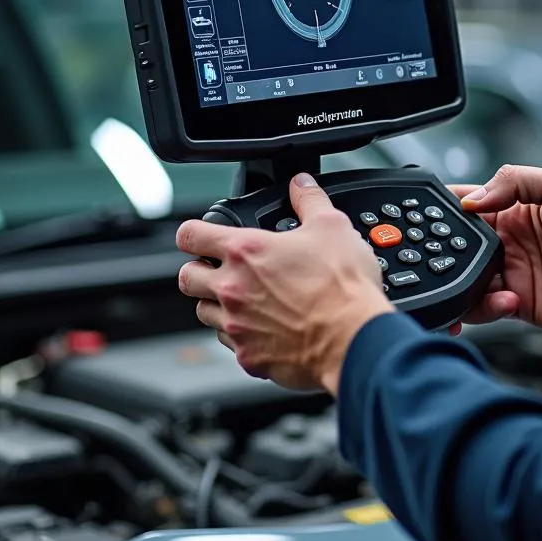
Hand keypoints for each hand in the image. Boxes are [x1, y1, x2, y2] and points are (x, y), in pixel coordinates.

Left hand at [176, 174, 392, 394]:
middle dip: (199, 269)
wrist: (353, 338)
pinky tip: (264, 326)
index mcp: (246, 251)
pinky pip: (229, 343)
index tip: (201, 235)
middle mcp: (232, 289)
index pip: (191, 235)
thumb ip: (310, 200)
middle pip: (188, 277)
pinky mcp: (249, 356)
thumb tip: (301, 184)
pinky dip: (240, 333)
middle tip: (221, 268)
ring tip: (245, 298)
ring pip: (203, 312)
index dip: (194, 232)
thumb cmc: (342, 285)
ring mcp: (237, 325)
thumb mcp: (332, 226)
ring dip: (217, 303)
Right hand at [449, 165, 541, 345]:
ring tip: (476, 282)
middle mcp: (513, 240)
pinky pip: (486, 308)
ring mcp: (516, 273)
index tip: (430, 215)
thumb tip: (475, 198)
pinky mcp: (521, 305)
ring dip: (461, 282)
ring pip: (467, 278)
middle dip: (445, 250)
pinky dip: (485, 307)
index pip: (472, 202)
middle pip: (460, 244)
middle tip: (440, 255)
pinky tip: (508, 300)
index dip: (449, 208)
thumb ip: (518, 181)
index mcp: (520, 207)